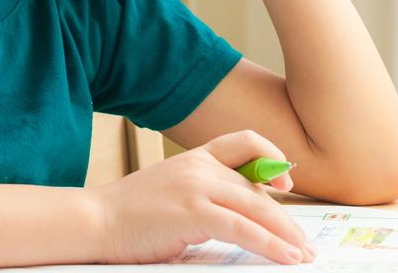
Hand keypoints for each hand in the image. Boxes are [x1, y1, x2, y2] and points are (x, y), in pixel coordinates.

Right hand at [90, 129, 315, 264]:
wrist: (94, 221)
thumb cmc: (128, 215)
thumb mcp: (170, 192)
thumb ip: (202, 194)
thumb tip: (240, 216)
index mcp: (195, 157)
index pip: (245, 142)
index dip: (272, 158)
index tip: (286, 185)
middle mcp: (200, 166)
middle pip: (259, 187)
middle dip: (287, 218)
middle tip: (304, 242)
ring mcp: (197, 187)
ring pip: (258, 208)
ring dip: (286, 235)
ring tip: (302, 255)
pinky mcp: (194, 212)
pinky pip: (244, 229)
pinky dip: (270, 244)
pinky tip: (284, 256)